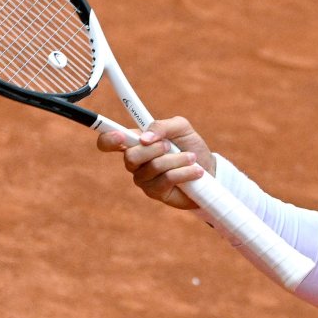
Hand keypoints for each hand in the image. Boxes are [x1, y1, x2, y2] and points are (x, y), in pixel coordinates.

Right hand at [96, 116, 216, 209]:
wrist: (209, 170)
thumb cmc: (191, 147)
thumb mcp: (181, 128)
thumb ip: (162, 125)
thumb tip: (145, 138)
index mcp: (135, 141)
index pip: (108, 141)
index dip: (108, 138)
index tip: (121, 135)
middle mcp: (134, 161)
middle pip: (130, 156)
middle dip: (155, 148)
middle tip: (170, 145)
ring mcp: (143, 178)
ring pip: (153, 166)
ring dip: (177, 159)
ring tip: (191, 158)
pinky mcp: (155, 192)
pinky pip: (166, 179)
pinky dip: (184, 172)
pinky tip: (195, 171)